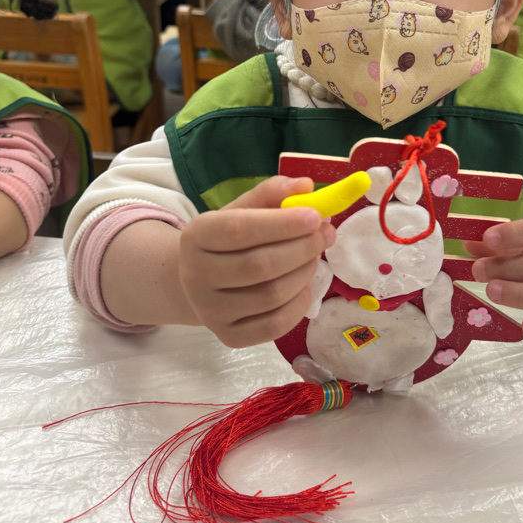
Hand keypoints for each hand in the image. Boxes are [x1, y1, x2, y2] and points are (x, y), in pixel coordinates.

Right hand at [178, 176, 335, 347]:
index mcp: (196, 236)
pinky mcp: (227, 336)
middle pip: (260, 265)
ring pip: (271, 295)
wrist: (197, 281)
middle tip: (326, 235)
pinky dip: (299, 304)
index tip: (315, 216)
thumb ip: (272, 194)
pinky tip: (304, 286)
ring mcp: (210, 311)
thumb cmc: (226, 241)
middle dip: (303, 248)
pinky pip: (274, 326)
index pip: (240, 230)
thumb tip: (306, 186)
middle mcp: (196, 276)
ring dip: (305, 273)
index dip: (282, 224)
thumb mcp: (241, 210)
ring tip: (314, 256)